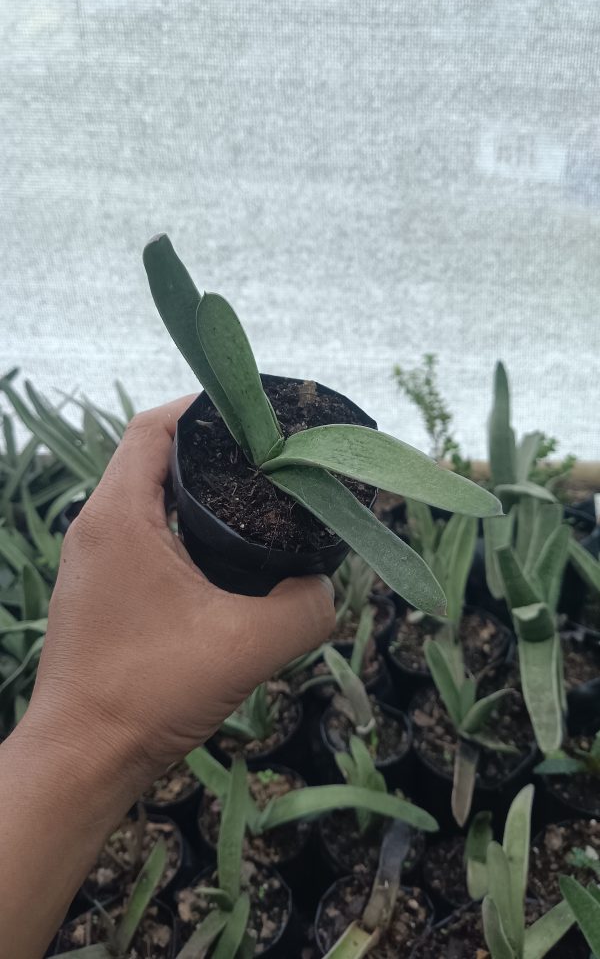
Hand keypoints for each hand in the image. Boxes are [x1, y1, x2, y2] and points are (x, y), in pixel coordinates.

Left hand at [27, 396, 334, 794]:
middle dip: (211, 447)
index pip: (155, 427)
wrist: (82, 760)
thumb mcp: (247, 646)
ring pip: (148, 493)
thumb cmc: (150, 693)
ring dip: (196, 487)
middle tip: (269, 456)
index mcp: (119, 515)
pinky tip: (224, 553)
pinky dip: (181, 523)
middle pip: (153, 454)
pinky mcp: (100, 587)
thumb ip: (307, 608)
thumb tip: (327, 585)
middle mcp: (97, 525)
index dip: (205, 408)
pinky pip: (143, 530)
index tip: (257, 415)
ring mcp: (93, 558)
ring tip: (256, 497)